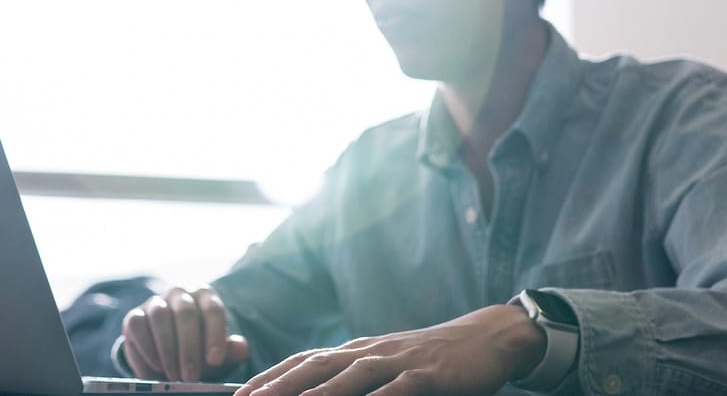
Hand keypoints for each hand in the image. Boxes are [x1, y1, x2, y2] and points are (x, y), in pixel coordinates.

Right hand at [122, 285, 250, 381]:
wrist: (171, 352)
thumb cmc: (201, 349)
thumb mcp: (218, 351)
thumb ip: (231, 350)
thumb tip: (241, 347)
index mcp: (205, 296)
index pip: (213, 309)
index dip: (215, 335)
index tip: (216, 360)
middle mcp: (180, 294)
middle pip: (186, 312)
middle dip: (189, 347)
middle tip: (191, 376)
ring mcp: (156, 302)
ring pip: (160, 316)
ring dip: (167, 349)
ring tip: (173, 375)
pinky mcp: (134, 316)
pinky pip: (137, 326)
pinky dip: (145, 349)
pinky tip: (155, 368)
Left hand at [233, 305, 545, 395]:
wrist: (486, 337)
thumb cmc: (432, 358)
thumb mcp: (389, 364)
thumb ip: (356, 377)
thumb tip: (317, 392)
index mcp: (358, 350)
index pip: (304, 360)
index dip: (271, 376)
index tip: (240, 393)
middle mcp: (370, 351)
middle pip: (316, 366)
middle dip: (278, 385)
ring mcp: (398, 361)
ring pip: (350, 376)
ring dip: (316, 392)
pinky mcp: (426, 374)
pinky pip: (398, 390)